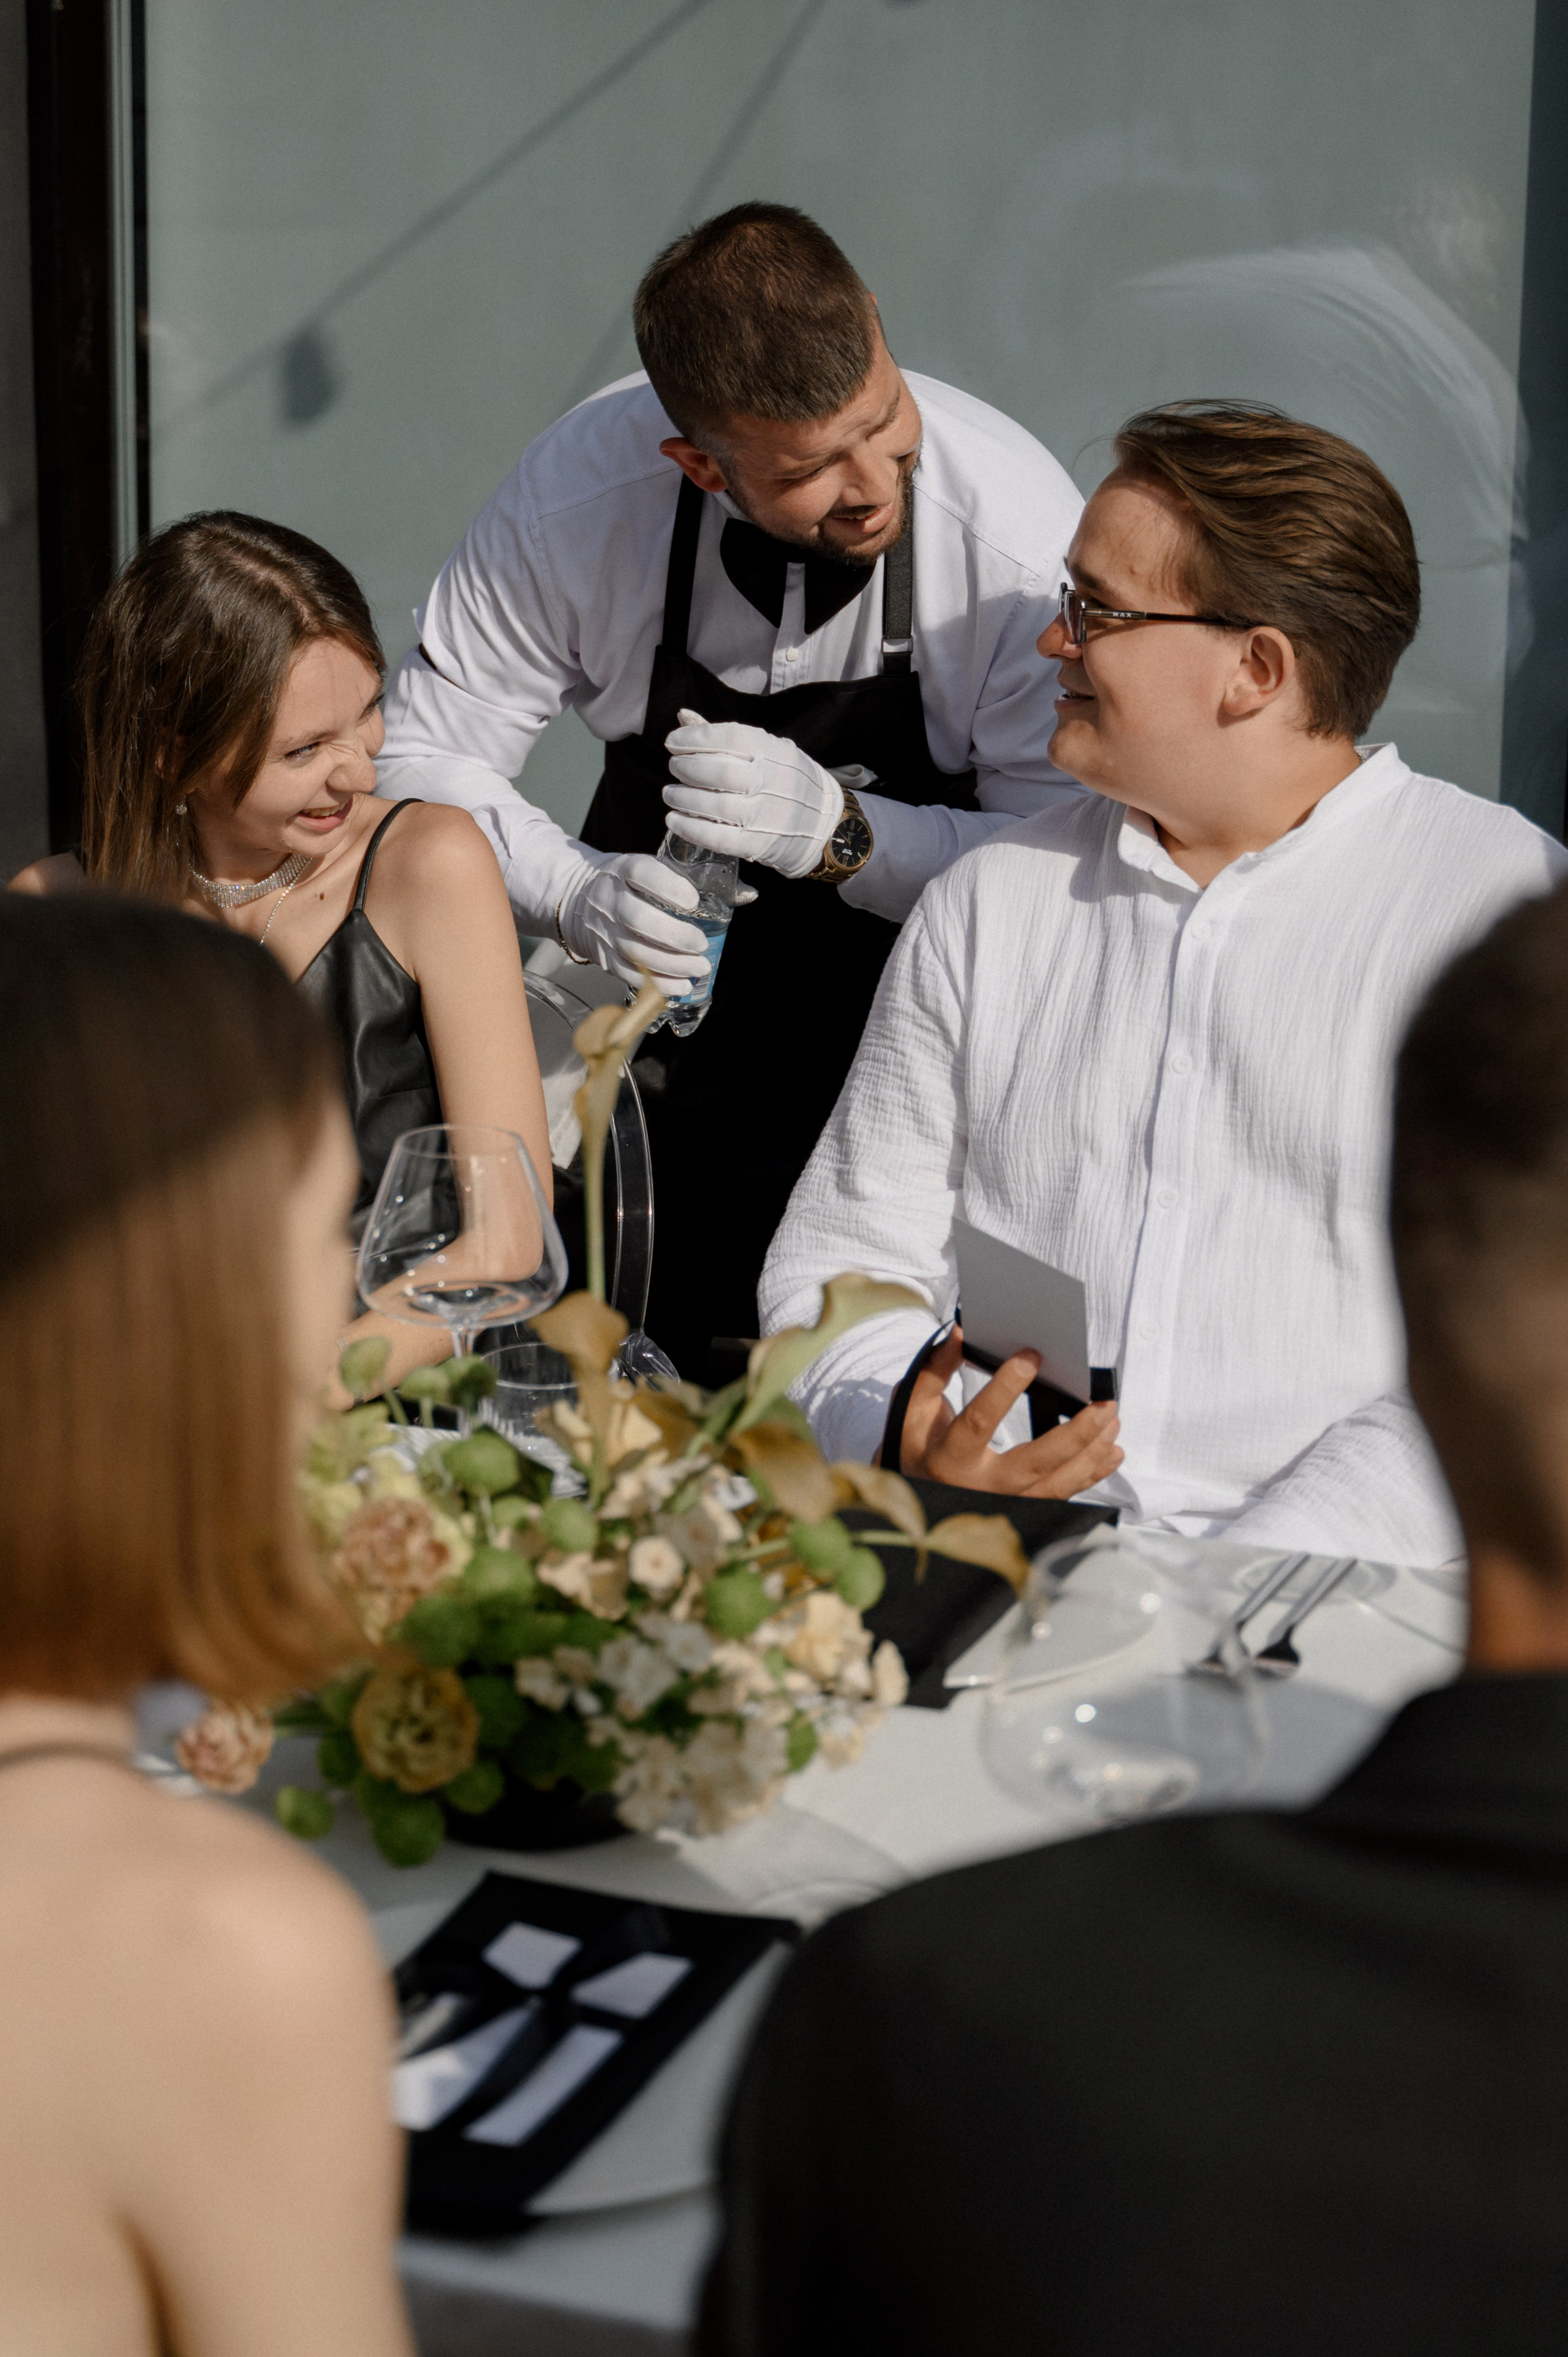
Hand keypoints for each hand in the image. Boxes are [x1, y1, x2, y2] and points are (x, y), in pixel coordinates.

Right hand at [557, 851, 709, 994]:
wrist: (578, 899)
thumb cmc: (631, 884)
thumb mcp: (652, 869)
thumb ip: (696, 879)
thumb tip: (748, 893)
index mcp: (624, 869)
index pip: (642, 873)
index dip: (668, 887)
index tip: (693, 900)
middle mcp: (610, 898)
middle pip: (637, 919)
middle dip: (674, 935)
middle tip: (702, 944)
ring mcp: (604, 929)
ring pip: (634, 950)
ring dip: (670, 964)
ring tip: (699, 968)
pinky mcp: (603, 955)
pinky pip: (627, 974)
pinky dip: (656, 984)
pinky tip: (680, 986)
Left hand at [663, 707, 843, 878]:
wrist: (826, 824)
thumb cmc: (789, 782)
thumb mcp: (769, 750)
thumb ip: (725, 736)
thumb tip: (683, 716)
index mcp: (774, 752)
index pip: (730, 737)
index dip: (695, 738)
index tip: (672, 742)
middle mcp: (772, 781)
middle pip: (719, 772)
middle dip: (686, 768)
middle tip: (674, 768)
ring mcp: (765, 815)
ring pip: (715, 806)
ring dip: (683, 799)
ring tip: (670, 794)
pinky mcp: (758, 844)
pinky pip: (718, 838)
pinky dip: (691, 829)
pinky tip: (674, 820)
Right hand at [899, 1326, 1123, 1498]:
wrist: (920, 1503)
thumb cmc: (920, 1449)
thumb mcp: (915, 1411)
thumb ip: (936, 1371)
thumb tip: (961, 1335)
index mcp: (949, 1459)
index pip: (979, 1422)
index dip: (1004, 1389)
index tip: (1031, 1357)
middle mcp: (980, 1487)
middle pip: (1034, 1462)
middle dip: (1074, 1433)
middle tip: (1103, 1406)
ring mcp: (1006, 1503)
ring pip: (1057, 1483)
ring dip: (1091, 1452)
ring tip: (1112, 1420)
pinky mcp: (1025, 1510)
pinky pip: (1064, 1494)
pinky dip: (1091, 1474)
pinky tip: (1111, 1451)